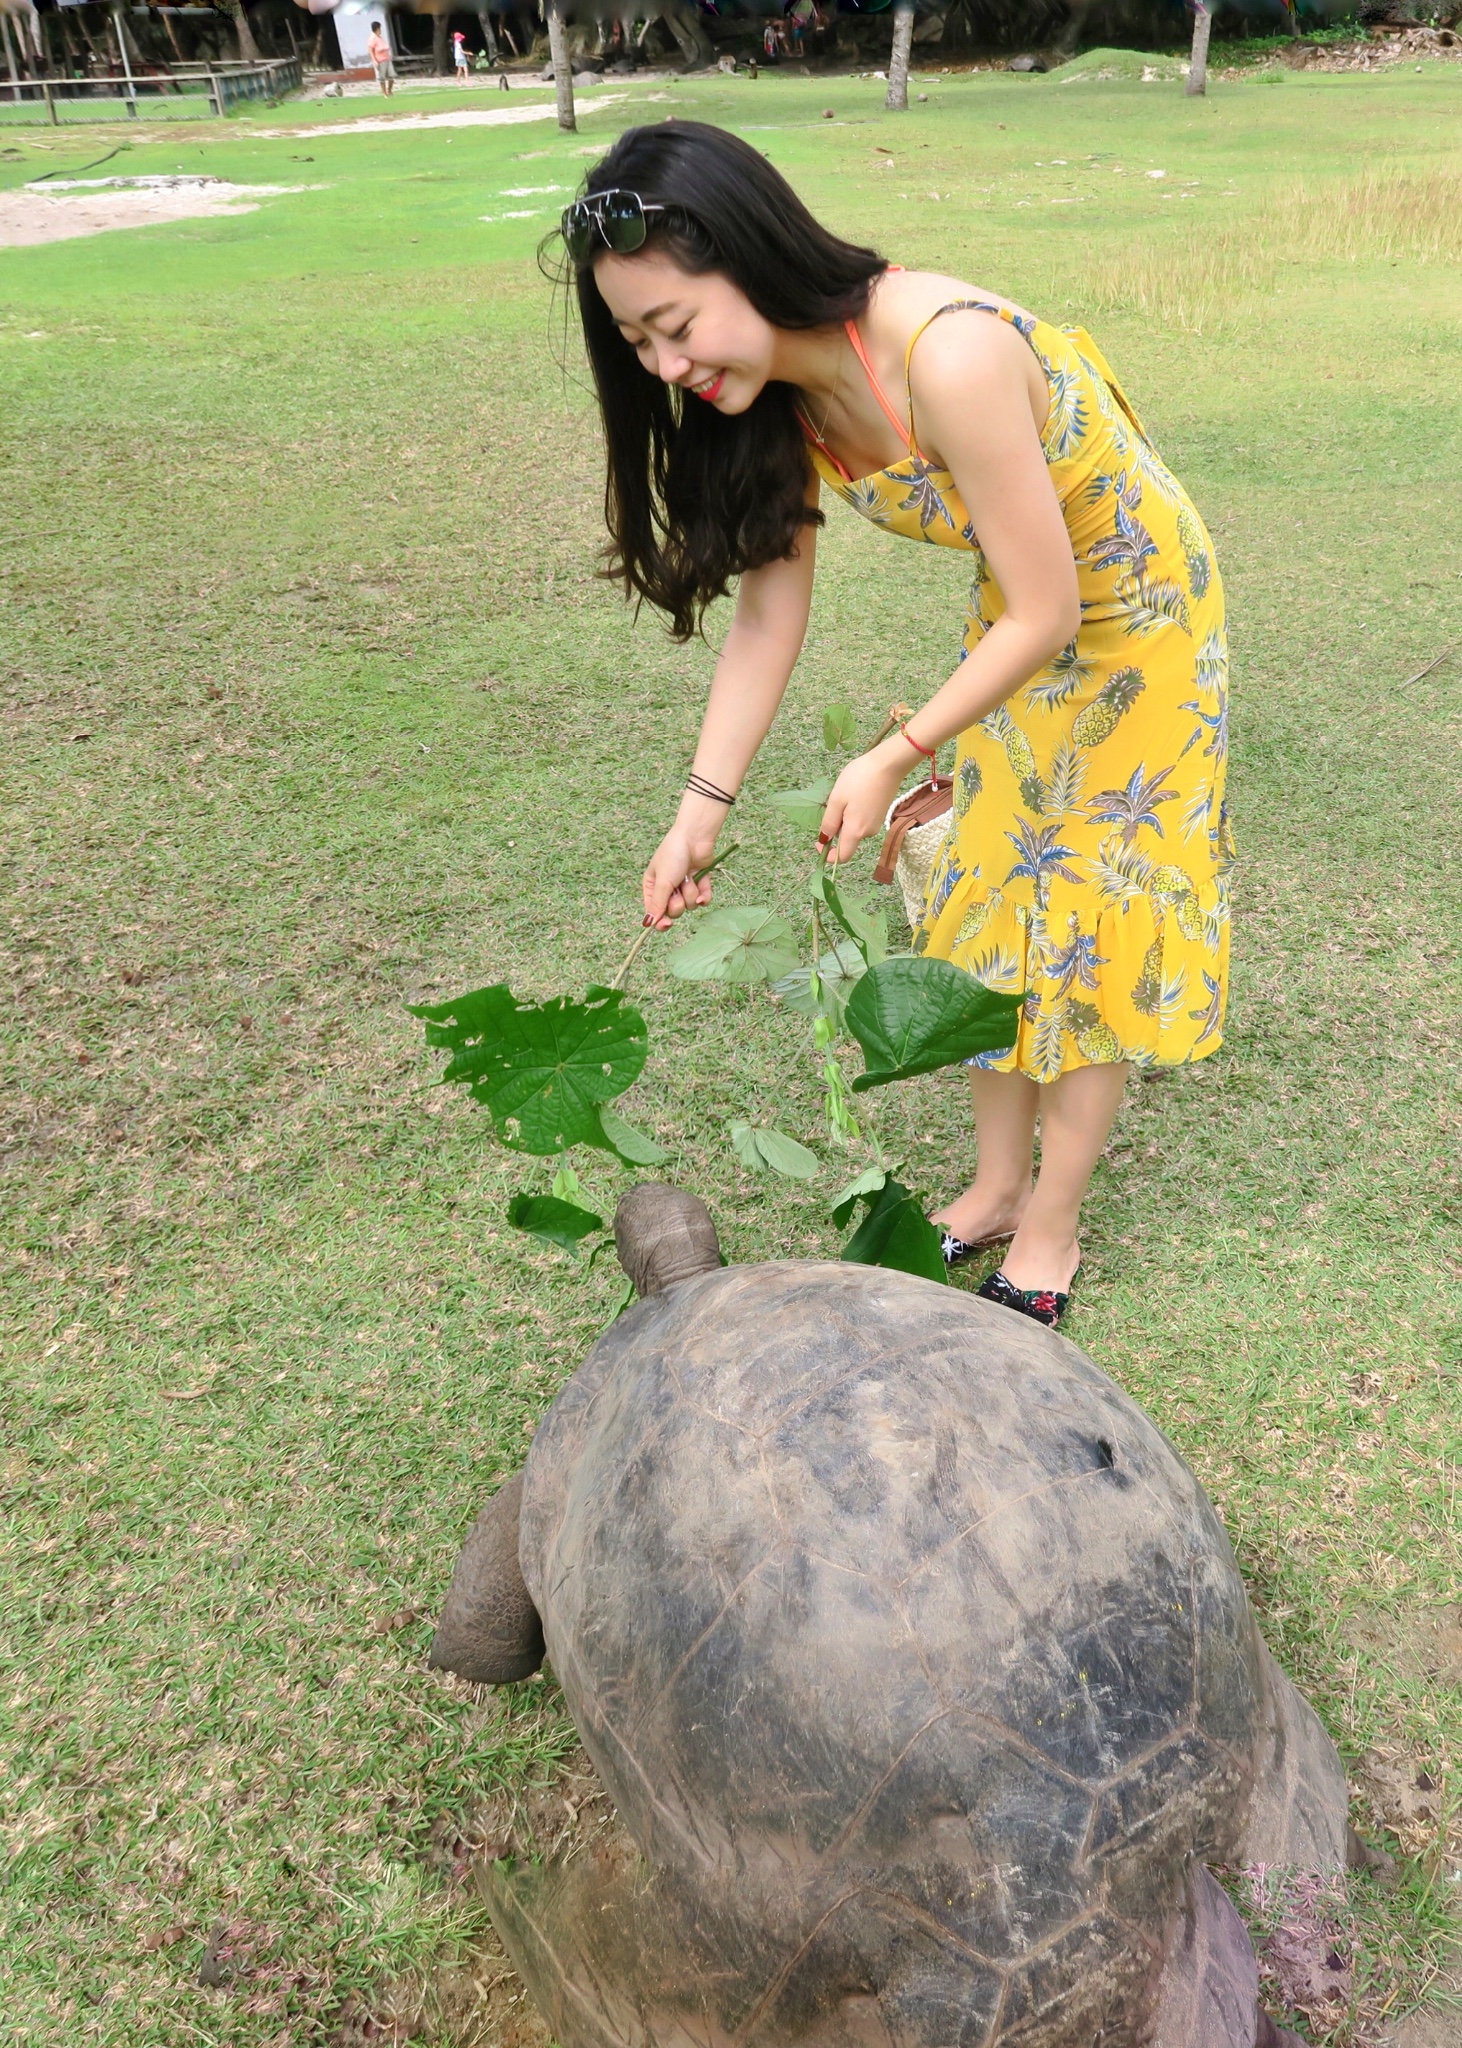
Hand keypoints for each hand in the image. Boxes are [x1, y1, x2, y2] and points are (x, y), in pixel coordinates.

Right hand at [642, 818, 718, 929]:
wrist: (695, 837)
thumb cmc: (673, 854)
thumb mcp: (663, 881)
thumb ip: (657, 904)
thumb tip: (648, 924)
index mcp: (652, 886)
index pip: (655, 912)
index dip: (660, 921)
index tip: (667, 924)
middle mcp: (668, 888)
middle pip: (674, 912)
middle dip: (678, 903)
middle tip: (677, 890)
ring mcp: (684, 886)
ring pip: (690, 906)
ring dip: (691, 893)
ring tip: (688, 877)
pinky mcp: (700, 883)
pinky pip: (703, 900)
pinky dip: (704, 894)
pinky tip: (702, 886)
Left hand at [817, 739, 913, 865]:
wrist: (888, 764)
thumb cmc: (859, 779)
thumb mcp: (837, 799)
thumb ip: (829, 822)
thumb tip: (824, 839)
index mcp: (856, 831)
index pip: (842, 857)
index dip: (829, 856)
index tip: (819, 843)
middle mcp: (868, 832)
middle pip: (848, 840)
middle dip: (836, 829)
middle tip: (834, 804)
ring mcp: (876, 823)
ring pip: (855, 829)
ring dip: (845, 818)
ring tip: (846, 795)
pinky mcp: (881, 814)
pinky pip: (862, 820)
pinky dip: (854, 813)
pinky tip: (856, 794)